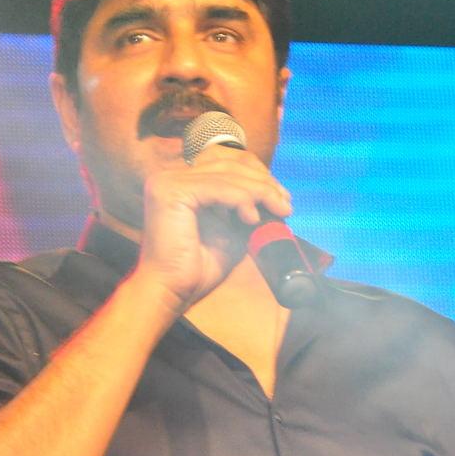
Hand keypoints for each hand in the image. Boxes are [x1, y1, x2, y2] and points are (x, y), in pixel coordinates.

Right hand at [137, 145, 291, 311]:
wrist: (172, 291)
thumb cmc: (197, 268)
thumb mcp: (230, 232)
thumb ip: (246, 211)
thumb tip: (276, 199)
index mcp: (182, 182)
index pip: (225, 164)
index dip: (257, 175)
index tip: (281, 197)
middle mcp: (171, 176)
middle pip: (228, 165)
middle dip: (263, 183)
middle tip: (286, 204)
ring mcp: (168, 181)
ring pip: (227, 175)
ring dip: (259, 191)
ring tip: (279, 211)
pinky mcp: (171, 192)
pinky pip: (218, 188)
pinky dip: (241, 199)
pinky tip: (253, 218)